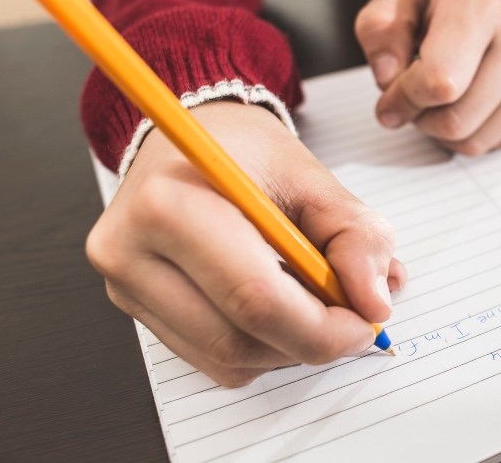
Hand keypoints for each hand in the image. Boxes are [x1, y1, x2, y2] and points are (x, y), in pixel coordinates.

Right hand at [86, 102, 406, 386]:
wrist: (192, 139)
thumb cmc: (247, 153)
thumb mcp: (313, 178)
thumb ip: (356, 236)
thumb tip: (375, 301)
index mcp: (169, 204)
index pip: (254, 298)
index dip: (323, 327)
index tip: (367, 322)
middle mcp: (131, 251)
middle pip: (238, 340)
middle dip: (312, 341)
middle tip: (353, 318)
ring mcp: (125, 286)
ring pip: (228, 361)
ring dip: (288, 347)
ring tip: (310, 298)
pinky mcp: (135, 309)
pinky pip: (213, 361)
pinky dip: (261, 347)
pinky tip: (276, 304)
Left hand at [355, 0, 500, 155]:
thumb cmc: (452, 1)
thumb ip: (378, 31)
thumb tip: (386, 79)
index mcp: (480, 6)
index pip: (438, 83)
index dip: (403, 100)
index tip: (389, 98)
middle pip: (455, 121)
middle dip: (421, 119)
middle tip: (415, 98)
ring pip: (475, 142)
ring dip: (444, 131)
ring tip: (443, 98)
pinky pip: (498, 145)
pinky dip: (474, 132)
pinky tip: (473, 101)